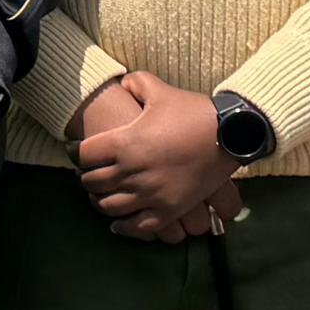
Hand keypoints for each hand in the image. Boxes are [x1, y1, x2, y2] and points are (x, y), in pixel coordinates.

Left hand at [73, 72, 239, 238]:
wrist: (231, 133)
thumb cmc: (193, 111)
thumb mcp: (160, 91)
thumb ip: (136, 83)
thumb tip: (122, 83)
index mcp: (125, 142)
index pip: (84, 155)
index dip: (79, 153)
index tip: (79, 153)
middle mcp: (133, 171)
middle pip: (92, 183)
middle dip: (88, 178)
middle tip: (90, 174)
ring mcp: (151, 193)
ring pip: (110, 206)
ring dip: (102, 201)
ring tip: (102, 196)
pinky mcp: (169, 210)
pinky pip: (137, 226)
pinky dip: (124, 227)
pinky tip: (117, 224)